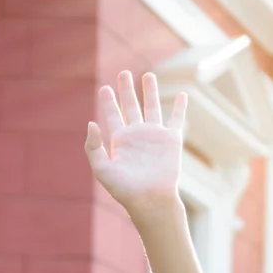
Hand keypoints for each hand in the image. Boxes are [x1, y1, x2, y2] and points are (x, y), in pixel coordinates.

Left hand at [85, 71, 187, 221]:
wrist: (149, 199)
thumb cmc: (124, 189)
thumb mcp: (102, 168)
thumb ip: (93, 147)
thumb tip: (91, 123)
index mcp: (120, 140)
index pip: (112, 115)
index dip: (108, 101)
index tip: (104, 88)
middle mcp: (137, 134)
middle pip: (131, 106)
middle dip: (127, 90)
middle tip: (123, 73)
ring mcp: (154, 135)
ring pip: (152, 107)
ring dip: (150, 91)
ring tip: (148, 75)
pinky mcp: (171, 139)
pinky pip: (176, 119)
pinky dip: (179, 107)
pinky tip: (181, 94)